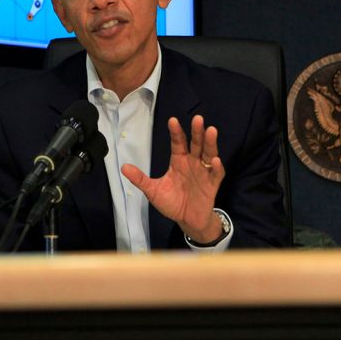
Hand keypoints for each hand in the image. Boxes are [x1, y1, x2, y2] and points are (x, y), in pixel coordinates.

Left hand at [121, 115, 225, 243]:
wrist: (187, 220)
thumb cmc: (172, 202)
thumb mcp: (153, 191)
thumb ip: (140, 179)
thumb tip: (123, 168)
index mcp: (179, 161)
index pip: (178, 142)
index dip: (176, 132)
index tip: (172, 120)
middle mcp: (193, 162)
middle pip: (196, 144)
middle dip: (197, 132)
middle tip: (197, 119)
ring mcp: (204, 172)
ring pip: (208, 154)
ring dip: (210, 143)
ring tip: (210, 131)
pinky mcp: (212, 184)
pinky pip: (216, 174)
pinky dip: (217, 167)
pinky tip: (215, 160)